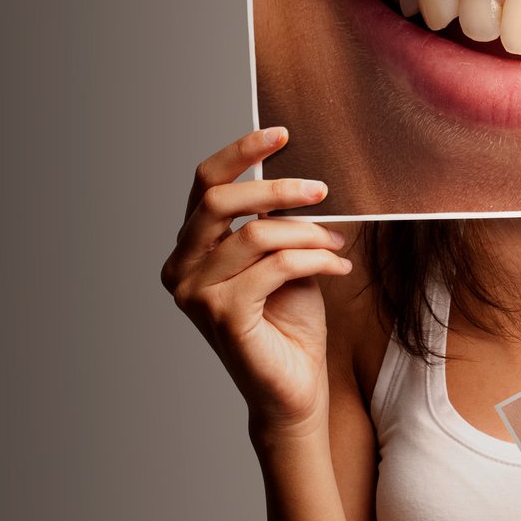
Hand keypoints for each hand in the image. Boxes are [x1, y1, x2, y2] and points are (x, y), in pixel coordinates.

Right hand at [160, 128, 354, 442]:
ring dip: (307, 233)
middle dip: (276, 188)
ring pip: (255, 235)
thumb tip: (301, 180)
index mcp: (190, 249)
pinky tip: (338, 269)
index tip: (281, 133)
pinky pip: (275, 266)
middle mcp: (182, 268)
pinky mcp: (223, 315)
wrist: (295, 388)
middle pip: (219, 201)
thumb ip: (277, 224)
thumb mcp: (285, 259)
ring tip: (337, 246)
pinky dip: (314, 260)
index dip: (240, 153)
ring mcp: (196, 294)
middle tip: (323, 190)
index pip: (205, 184)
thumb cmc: (290, 324)